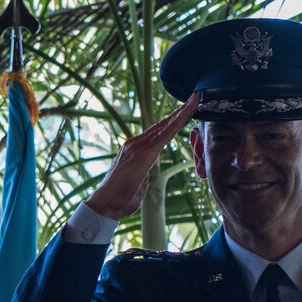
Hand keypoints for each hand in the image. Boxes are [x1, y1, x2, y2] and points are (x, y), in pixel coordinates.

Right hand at [85, 93, 202, 219]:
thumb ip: (142, 175)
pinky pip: (163, 135)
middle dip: (180, 111)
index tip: (186, 110)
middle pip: (162, 125)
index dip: (172, 120)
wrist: (105, 204)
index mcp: (135, 150)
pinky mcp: (143, 153)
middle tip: (195, 97)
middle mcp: (135, 144)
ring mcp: (137, 146)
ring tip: (195, 100)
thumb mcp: (136, 183)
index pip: (158, 132)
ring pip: (164, 126)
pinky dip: (176, 123)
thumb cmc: (120, 198)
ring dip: (181, 113)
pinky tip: (186, 114)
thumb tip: (144, 175)